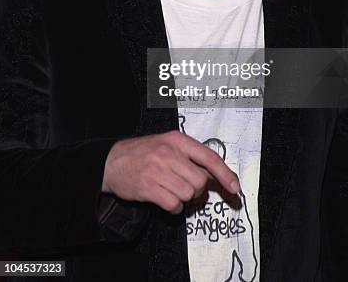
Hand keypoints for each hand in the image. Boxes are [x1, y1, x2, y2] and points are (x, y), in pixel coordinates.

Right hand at [101, 130, 239, 213]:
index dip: (225, 174)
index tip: (234, 187)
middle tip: (184, 185)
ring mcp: (158, 170)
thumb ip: (190, 156)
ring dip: (183, 198)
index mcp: (177, 140)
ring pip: (188, 194)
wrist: (112, 161)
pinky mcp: (148, 188)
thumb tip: (215, 175)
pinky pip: (174, 204)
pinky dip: (173, 207)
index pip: (209, 157)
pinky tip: (163, 198)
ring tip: (170, 190)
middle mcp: (169, 153)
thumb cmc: (143, 153)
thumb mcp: (168, 144)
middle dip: (197, 189)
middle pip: (200, 180)